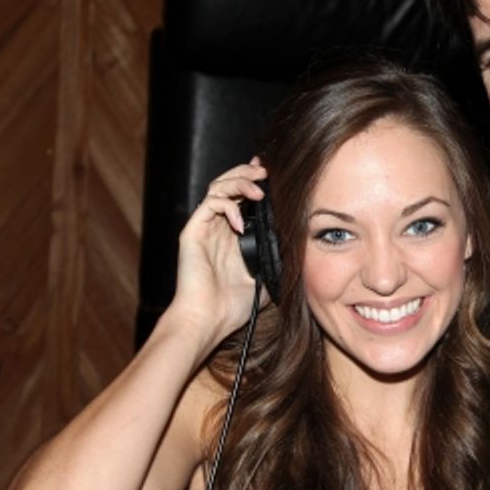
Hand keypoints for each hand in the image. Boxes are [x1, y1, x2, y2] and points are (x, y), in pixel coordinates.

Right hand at [168, 158, 268, 345]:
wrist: (209, 319)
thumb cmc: (234, 304)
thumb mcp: (266, 276)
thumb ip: (276, 256)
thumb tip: (297, 240)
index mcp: (234, 233)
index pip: (242, 195)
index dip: (255, 180)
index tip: (272, 173)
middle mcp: (218, 226)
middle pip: (228, 182)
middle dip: (247, 172)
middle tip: (264, 170)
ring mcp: (205, 228)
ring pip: (217, 187)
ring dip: (239, 181)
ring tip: (258, 189)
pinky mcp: (192, 232)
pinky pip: (209, 205)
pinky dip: (228, 206)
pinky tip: (242, 223)